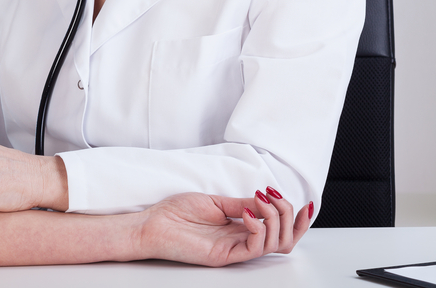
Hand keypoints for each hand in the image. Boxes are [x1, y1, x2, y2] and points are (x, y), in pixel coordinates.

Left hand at [137, 188, 311, 265]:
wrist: (151, 225)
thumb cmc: (175, 213)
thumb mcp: (215, 201)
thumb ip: (242, 203)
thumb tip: (267, 198)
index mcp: (241, 227)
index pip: (279, 230)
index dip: (296, 219)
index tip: (303, 202)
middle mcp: (242, 240)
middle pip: (285, 240)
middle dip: (291, 218)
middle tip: (278, 198)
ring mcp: (235, 250)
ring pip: (275, 245)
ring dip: (276, 219)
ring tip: (261, 200)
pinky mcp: (225, 256)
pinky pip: (254, 248)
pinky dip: (258, 228)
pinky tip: (246, 213)